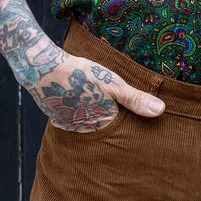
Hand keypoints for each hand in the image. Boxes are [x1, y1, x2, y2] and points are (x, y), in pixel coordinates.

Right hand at [23, 49, 165, 131]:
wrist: (40, 67)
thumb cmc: (80, 74)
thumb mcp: (113, 83)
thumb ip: (136, 99)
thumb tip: (161, 111)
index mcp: (104, 126)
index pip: (123, 133)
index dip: (129, 127)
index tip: (136, 124)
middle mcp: (87, 133)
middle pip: (106, 132)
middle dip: (112, 127)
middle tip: (115, 116)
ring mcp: (71, 128)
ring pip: (89, 127)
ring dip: (94, 121)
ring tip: (97, 110)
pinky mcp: (59, 121)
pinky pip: (75, 122)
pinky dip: (79, 116)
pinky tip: (81, 105)